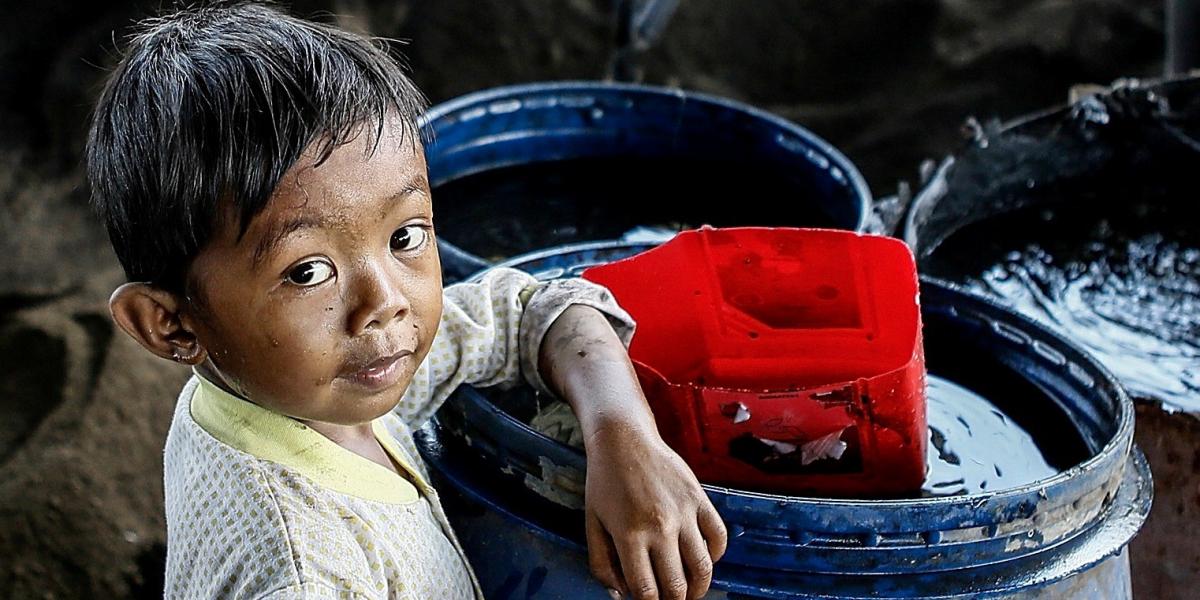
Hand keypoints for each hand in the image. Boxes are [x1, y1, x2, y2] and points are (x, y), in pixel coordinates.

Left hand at [537, 305, 727, 597]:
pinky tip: (703, 560)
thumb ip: (601, 563)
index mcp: (629, 535)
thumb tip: (620, 594)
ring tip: (690, 592)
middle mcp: (660, 527)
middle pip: (676, 586)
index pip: (646, 591)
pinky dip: (714, 555)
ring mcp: (683, 513)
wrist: (624, 438)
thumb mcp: (592, 523)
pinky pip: (718, 537)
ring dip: (698, 588)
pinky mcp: (699, 498)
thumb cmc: (603, 483)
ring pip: (702, 568)